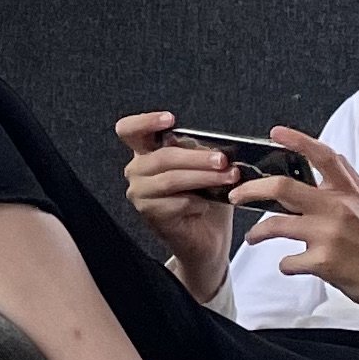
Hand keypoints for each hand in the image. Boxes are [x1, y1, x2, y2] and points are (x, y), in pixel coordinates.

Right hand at [118, 109, 236, 294]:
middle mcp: (138, 171)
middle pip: (161, 156)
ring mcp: (141, 194)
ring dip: (202, 177)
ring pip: (170, 179)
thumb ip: (202, 152)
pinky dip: (196, 202)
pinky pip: (175, 202)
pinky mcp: (150, 215)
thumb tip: (217, 145)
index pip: (130, 131)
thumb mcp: (205, 169)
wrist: (208, 239)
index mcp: (147, 153)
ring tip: (228, 177)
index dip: (145, 122)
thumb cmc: (207, 200)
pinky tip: (207, 204)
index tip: (170, 120)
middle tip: (223, 160)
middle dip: (196, 157)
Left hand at [228, 131, 358, 320]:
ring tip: (253, 238)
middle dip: (251, 189)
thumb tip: (325, 158)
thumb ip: (344, 182)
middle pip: (282, 186)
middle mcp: (338, 207)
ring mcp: (330, 234)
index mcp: (348, 190)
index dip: (297, 140)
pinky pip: (288, 261)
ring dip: (258, 233)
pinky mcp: (325, 261)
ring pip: (275, 224)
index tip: (275, 132)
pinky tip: (290, 264)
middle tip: (236, 195)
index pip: (322, 155)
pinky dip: (285, 264)